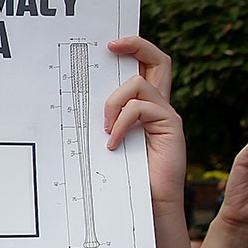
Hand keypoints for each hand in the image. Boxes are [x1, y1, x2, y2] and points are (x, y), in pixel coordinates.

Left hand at [102, 38, 185, 205]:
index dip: (134, 47)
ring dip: (113, 103)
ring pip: (138, 85)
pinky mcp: (170, 126)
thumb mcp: (109, 139)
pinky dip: (121, 124)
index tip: (109, 45)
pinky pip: (139, 109)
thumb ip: (105, 119)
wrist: (149, 203)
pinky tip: (112, 144)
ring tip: (105, 128)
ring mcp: (167, 114)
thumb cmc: (125, 174)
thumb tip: (77, 101)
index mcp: (145, 105)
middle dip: (136, 44)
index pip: (146, 66)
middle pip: (159, 60)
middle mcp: (159, 105)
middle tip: (110, 45)